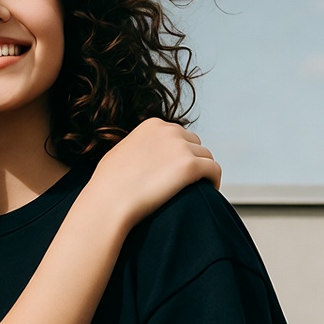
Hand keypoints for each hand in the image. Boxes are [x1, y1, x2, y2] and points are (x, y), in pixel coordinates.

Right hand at [86, 118, 220, 229]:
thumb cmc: (109, 182)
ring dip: (203, 172)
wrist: (109, 199)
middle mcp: (169, 130)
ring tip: (196, 189)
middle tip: (187, 182)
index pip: (179, 134)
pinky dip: (213, 181)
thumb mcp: (122, 151)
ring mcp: (180, 147)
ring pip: (206, 157)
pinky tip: (207, 192)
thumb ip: (141, 145)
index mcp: (153, 124)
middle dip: (192, 160)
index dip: (179, 153)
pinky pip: (214, 170)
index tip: (175, 170)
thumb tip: (148, 154)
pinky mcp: (190, 166)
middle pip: (195, 144)